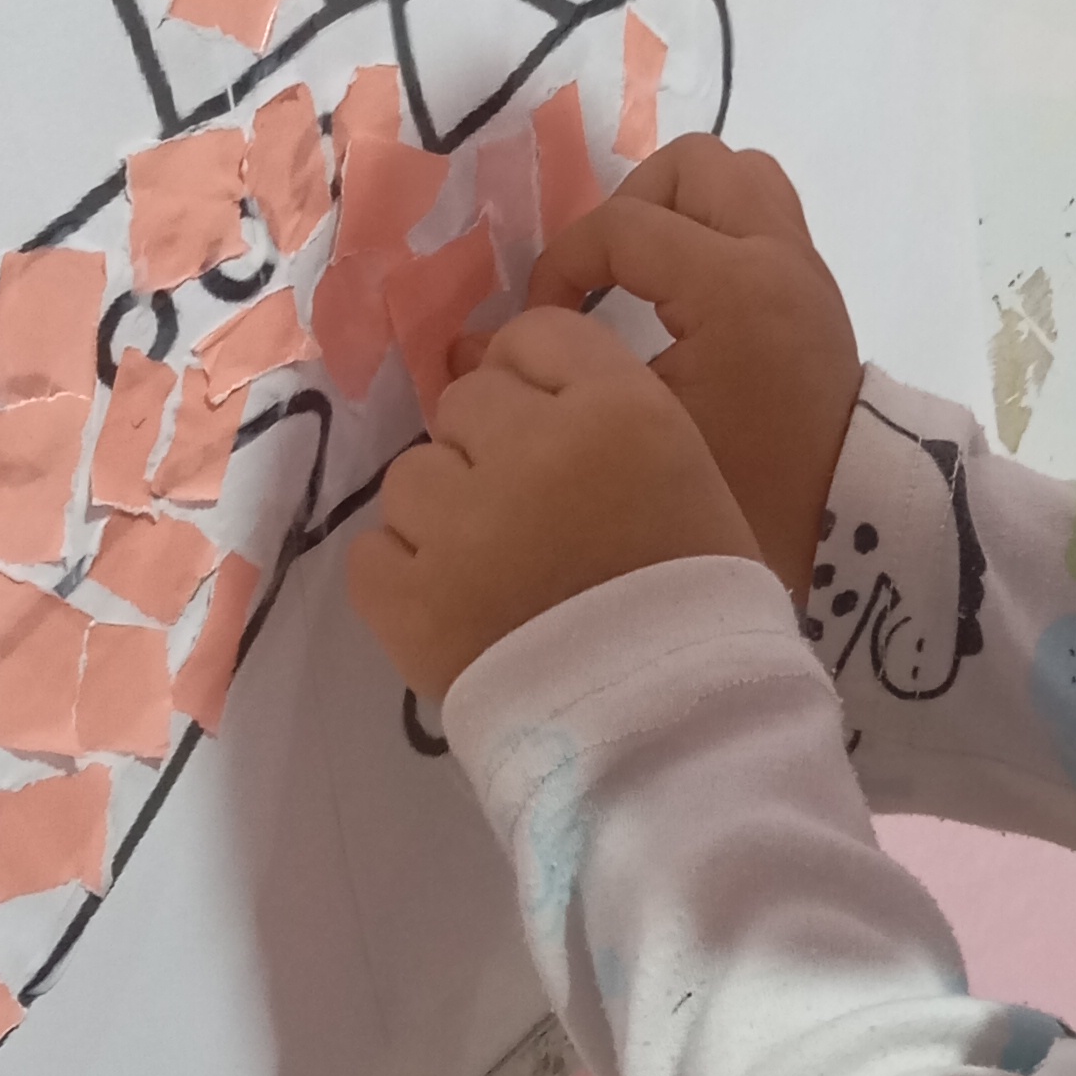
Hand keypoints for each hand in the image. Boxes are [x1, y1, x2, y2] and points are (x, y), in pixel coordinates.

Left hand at [344, 306, 759, 703]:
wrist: (673, 738)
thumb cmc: (701, 608)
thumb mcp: (689, 481)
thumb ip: (608, 415)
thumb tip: (506, 377)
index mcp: (622, 411)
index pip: (539, 337)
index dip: (539, 380)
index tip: (553, 429)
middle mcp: (534, 448)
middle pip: (468, 400)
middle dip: (491, 447)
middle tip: (531, 518)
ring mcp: (460, 523)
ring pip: (413, 475)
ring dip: (444, 513)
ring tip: (496, 574)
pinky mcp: (407, 597)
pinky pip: (375, 553)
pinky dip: (406, 578)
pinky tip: (458, 609)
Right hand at [527, 138, 861, 593]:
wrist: (848, 521)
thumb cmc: (744, 489)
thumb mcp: (642, 433)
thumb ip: (557, 374)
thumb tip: (465, 350)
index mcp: (735, 287)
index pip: (622, 226)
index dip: (565, 264)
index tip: (546, 324)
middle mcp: (776, 253)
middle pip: (690, 165)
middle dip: (628, 209)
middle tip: (602, 277)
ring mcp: (803, 261)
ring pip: (734, 172)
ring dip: (677, 206)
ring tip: (642, 273)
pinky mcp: (813, 281)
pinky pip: (759, 208)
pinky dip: (715, 225)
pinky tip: (682, 291)